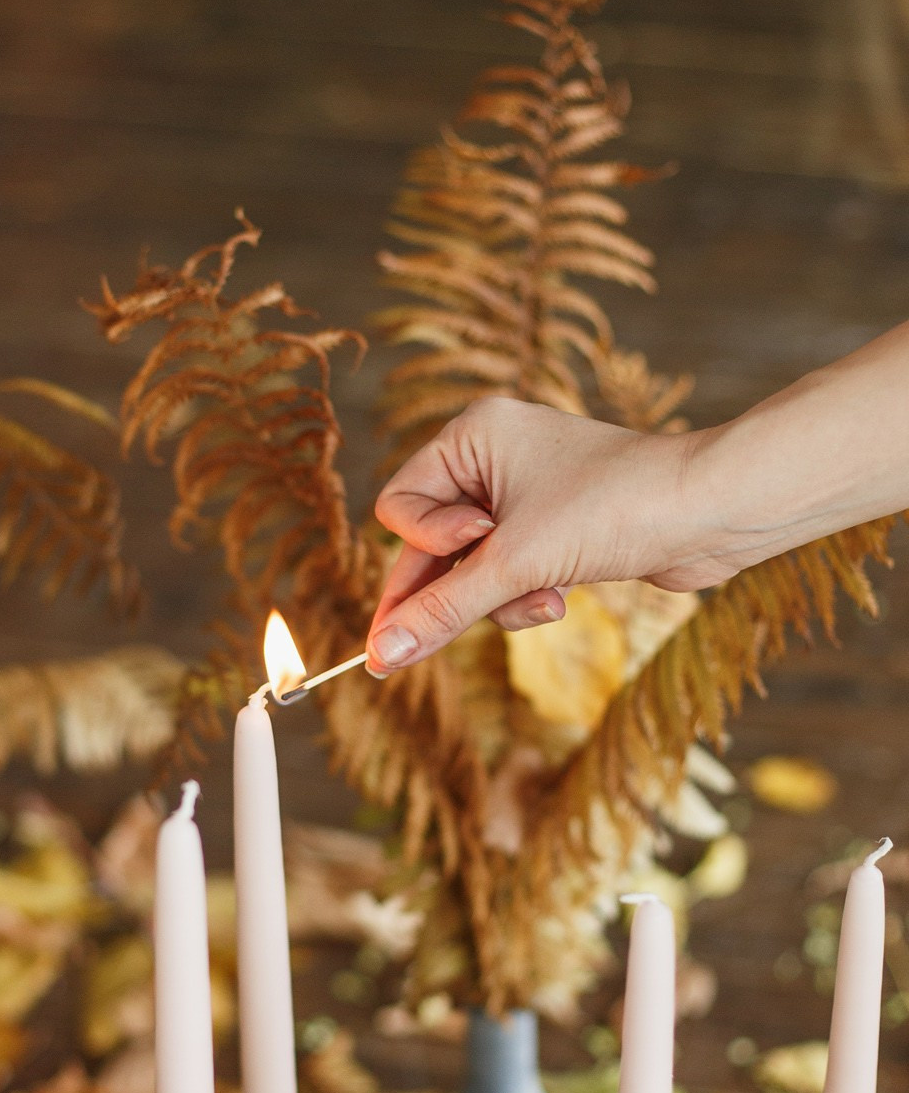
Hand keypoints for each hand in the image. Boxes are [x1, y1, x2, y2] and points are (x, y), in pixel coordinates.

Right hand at [365, 396, 727, 672]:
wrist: (711, 511)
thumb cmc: (616, 508)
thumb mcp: (516, 564)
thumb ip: (442, 611)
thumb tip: (381, 656)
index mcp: (472, 436)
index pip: (399, 506)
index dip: (423, 547)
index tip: (472, 559)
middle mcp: (492, 458)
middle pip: (431, 546)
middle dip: (457, 590)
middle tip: (415, 654)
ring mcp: (524, 495)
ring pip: (471, 571)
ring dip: (500, 600)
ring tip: (545, 603)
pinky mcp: (555, 530)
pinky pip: (509, 576)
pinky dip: (527, 597)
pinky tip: (561, 601)